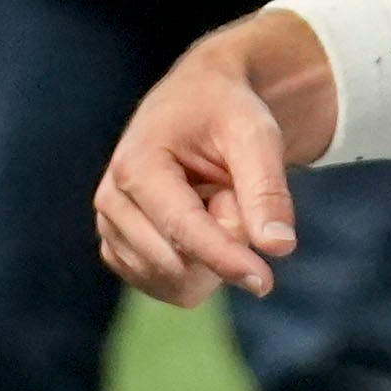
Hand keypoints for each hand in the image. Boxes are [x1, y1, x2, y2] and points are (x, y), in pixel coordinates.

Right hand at [94, 24, 317, 306]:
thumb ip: (266, 189)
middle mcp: (112, 200)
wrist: (196, 102)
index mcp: (136, 165)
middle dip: (223, 242)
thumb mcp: (254, 133)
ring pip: (176, 283)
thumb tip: (279, 247)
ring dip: (211, 256)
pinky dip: (196, 268)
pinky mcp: (120, 250)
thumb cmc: (224, 111)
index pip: (182, 229)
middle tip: (231, 192)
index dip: (225, 259)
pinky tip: (199, 225)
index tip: (264, 283)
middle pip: (179, 264)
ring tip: (212, 202)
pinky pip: (170, 288)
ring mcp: (111, 229)